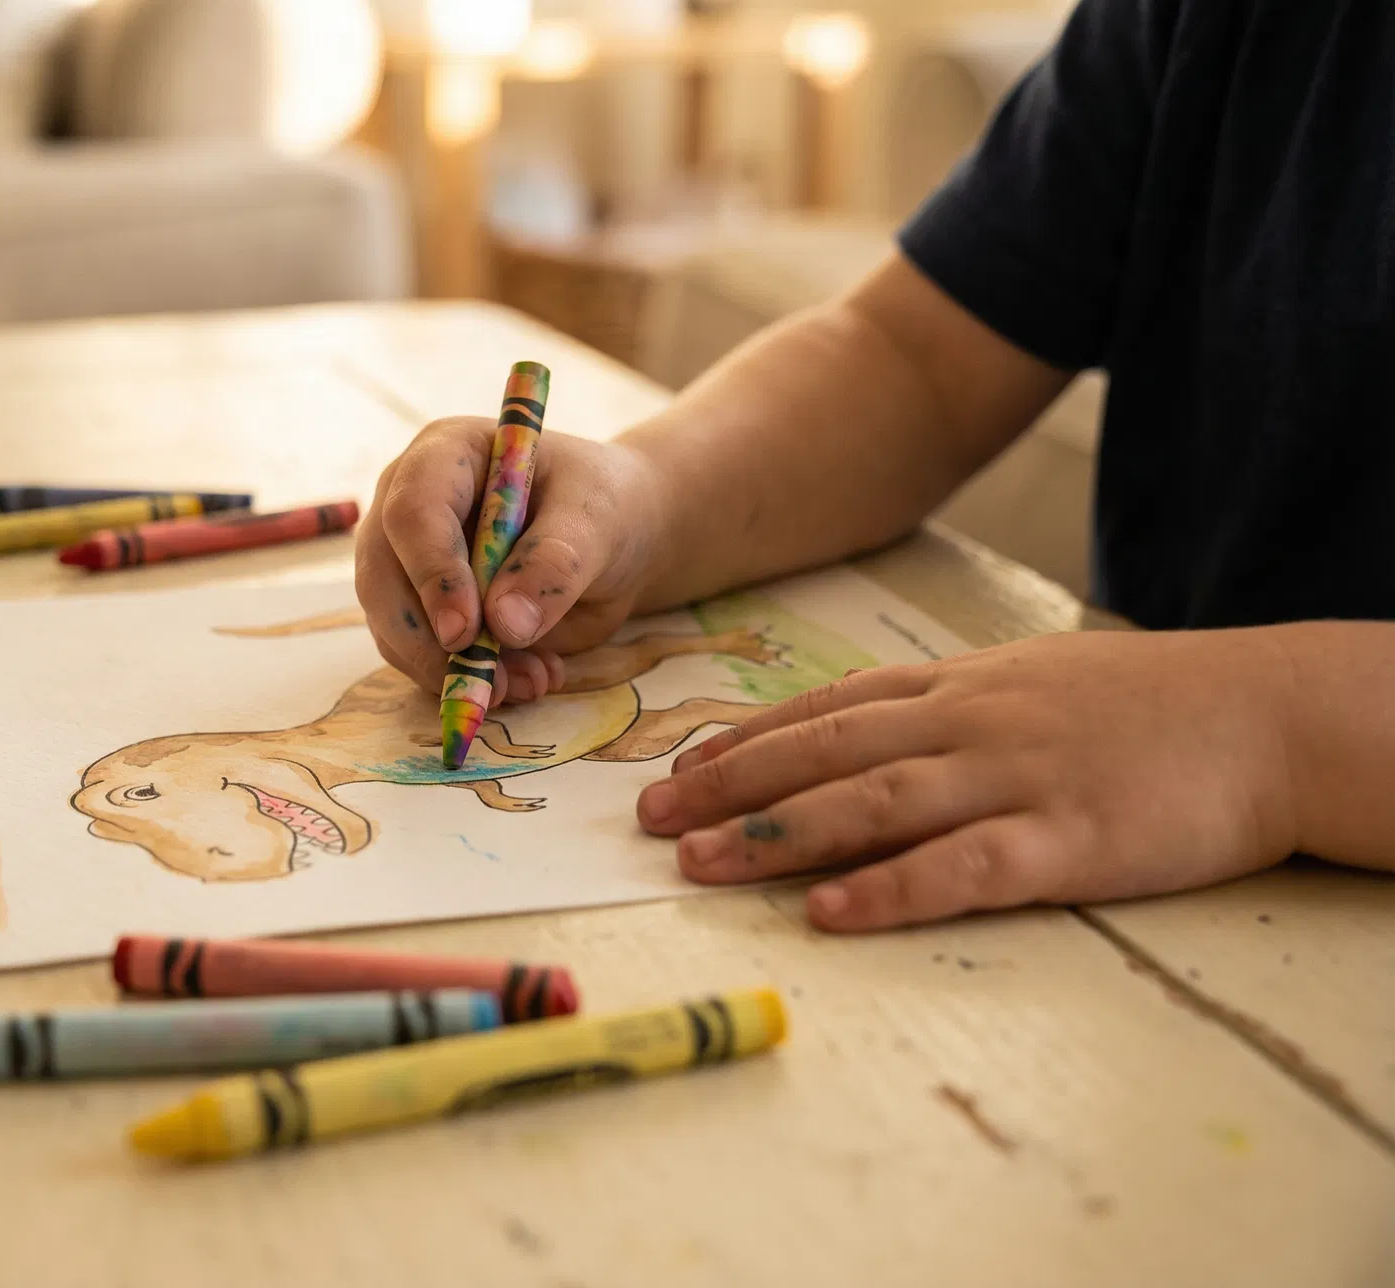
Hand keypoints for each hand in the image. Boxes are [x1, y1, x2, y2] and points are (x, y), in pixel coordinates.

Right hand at [356, 416, 668, 704]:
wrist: (614, 540)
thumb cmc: (603, 507)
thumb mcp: (598, 521)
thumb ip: (555, 563)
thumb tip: (505, 623)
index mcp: (446, 456)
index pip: (413, 511)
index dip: (432, 573)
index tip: (466, 632)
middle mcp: (409, 505)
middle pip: (383, 576)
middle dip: (432, 641)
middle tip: (493, 683)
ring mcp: (408, 562)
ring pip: (394, 627)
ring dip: (455, 670)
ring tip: (532, 681)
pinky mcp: (422, 612)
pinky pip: (421, 658)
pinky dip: (467, 681)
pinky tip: (526, 680)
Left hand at [635, 629, 1300, 930]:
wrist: (1269, 714)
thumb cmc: (1141, 705)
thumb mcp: (1026, 681)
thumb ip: (941, 706)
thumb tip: (852, 735)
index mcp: (957, 685)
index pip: (824, 709)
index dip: (740, 743)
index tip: (671, 774)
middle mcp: (969, 722)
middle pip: (824, 751)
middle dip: (727, 789)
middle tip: (646, 824)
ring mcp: (1015, 776)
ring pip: (874, 800)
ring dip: (777, 835)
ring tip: (697, 865)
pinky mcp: (1069, 838)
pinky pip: (963, 865)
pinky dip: (892, 889)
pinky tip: (830, 913)